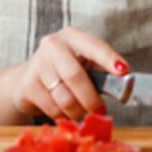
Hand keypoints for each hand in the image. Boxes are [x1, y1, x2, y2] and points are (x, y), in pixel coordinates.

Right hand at [9, 26, 126, 120]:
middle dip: (91, 99)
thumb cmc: (64, 71)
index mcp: (74, 36)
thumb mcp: (85, 66)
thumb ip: (103, 75)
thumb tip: (123, 88)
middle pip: (76, 76)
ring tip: (79, 109)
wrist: (27, 79)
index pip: (95, 46)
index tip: (123, 70)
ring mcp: (38, 63)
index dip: (109, 58)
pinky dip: (62, 115)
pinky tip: (61, 108)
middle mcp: (54, 44)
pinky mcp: (28, 84)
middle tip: (99, 110)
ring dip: (77, 110)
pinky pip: (53, 108)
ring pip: (65, 97)